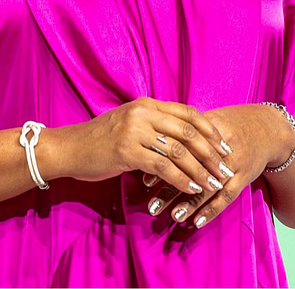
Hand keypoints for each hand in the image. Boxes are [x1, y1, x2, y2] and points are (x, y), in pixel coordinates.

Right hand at [50, 98, 233, 200]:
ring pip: (179, 151)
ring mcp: (135, 131)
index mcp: (146, 104)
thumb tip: (182, 137)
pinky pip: (164, 167)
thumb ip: (152, 125)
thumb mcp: (128, 123)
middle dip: (211, 152)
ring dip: (200, 170)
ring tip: (213, 184)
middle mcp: (142, 113)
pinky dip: (182, 180)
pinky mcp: (128, 152)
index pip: (188, 113)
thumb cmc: (99, 140)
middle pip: (188, 131)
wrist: (69, 148)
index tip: (224, 147)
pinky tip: (192, 189)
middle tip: (225, 169)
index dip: (209, 131)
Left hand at [147, 103, 291, 227]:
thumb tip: (148, 150)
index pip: (179, 148)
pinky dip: (212, 210)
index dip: (161, 164)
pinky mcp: (244, 178)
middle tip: (151, 206)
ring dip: (190, 203)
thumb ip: (178, 134)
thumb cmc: (227, 124)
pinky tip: (197, 222)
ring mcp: (233, 164)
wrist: (266, 129)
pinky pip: (227, 196)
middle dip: (171, 189)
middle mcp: (219, 148)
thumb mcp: (204, 121)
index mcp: (205, 130)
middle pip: (191, 169)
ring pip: (209, 186)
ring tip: (172, 216)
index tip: (143, 180)